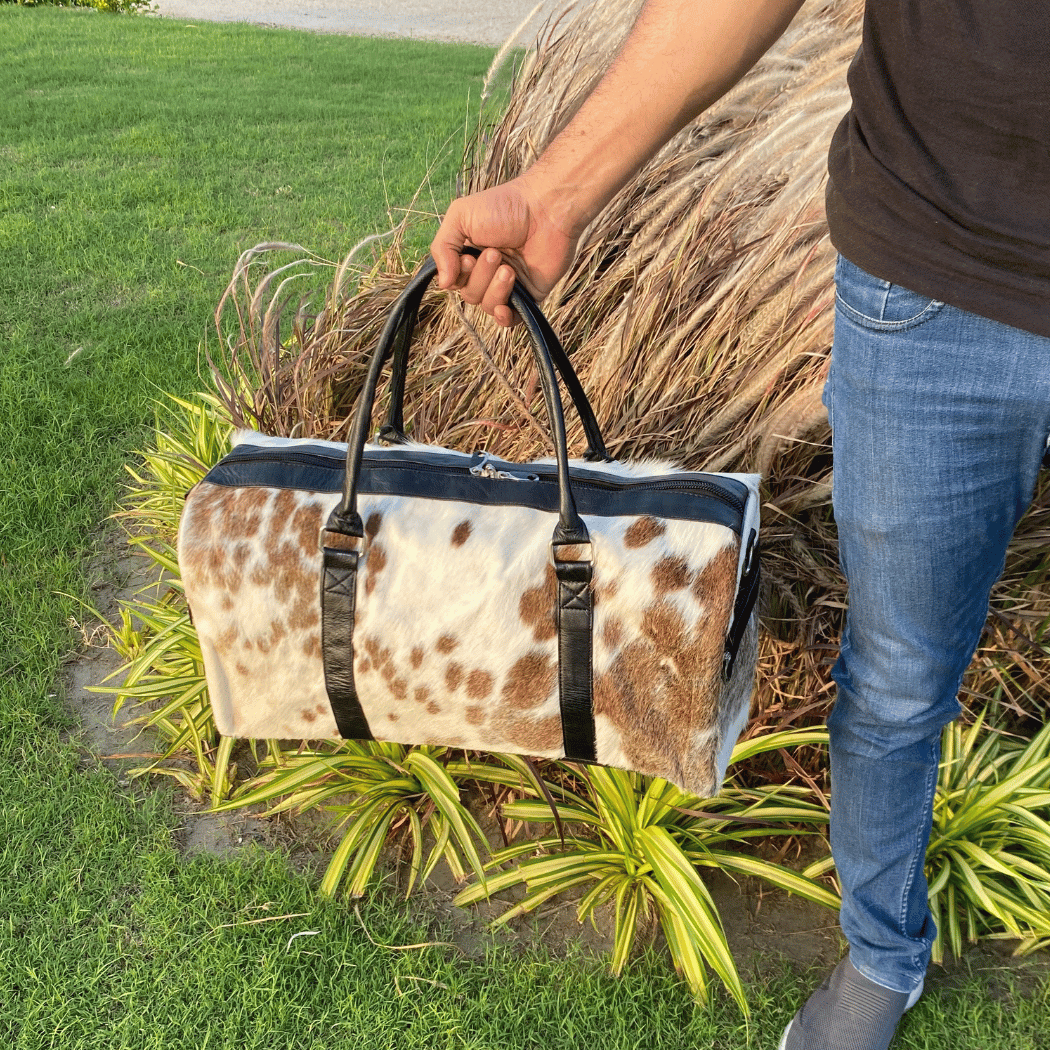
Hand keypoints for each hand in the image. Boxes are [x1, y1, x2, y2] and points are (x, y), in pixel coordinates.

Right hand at [430, 175, 578, 326]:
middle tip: (495, 253)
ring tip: (509, 268)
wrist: (546, 208)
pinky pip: (512, 320)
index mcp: (470, 253)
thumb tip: (443, 284)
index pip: (454, 280)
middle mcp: (488, 271)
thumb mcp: (460, 216)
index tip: (468, 258)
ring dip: (495, 289)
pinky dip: (504, 318)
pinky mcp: (530, 294)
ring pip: (489, 306)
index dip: (458, 275)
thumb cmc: (504, 206)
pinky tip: (504, 309)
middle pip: (470, 294)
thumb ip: (442, 248)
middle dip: (480, 277)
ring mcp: (509, 284)